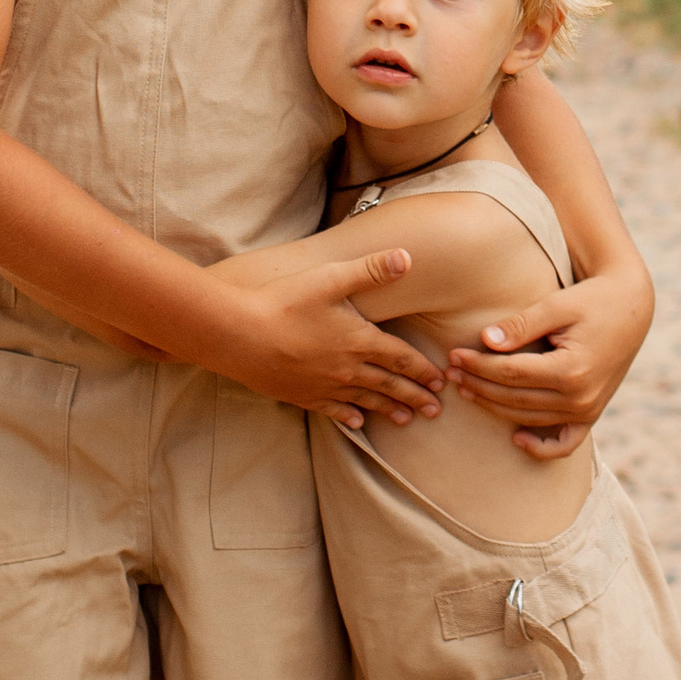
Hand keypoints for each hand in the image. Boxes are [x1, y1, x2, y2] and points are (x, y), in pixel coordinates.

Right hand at [225, 244, 447, 434]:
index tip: (441, 381)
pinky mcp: (301, 395)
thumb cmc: (285, 303)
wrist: (239, 335)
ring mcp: (324, 385)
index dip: (423, 370)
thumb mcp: (330, 279)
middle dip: (415, 397)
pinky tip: (356, 423)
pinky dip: (348, 416)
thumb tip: (407, 256)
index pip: (402, 359)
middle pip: (389, 385)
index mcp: (359, 341)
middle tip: (435, 411)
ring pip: (365, 401)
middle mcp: (347, 369)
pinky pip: (332, 410)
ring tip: (406, 420)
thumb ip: (370, 270)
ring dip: (389, 410)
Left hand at [446, 257, 651, 458]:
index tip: (454, 354)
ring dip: (494, 407)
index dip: (478, 365)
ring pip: (528, 417)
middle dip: (478, 384)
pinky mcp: (592, 414)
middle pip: (514, 398)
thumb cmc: (592, 300)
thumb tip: (485, 340)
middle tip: (451, 372)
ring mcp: (587, 410)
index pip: (510, 373)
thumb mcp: (557, 305)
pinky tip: (517, 439)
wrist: (633, 308)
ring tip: (466, 389)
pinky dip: (541, 447)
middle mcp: (580, 397)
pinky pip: (565, 443)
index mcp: (571, 369)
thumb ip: (521, 325)